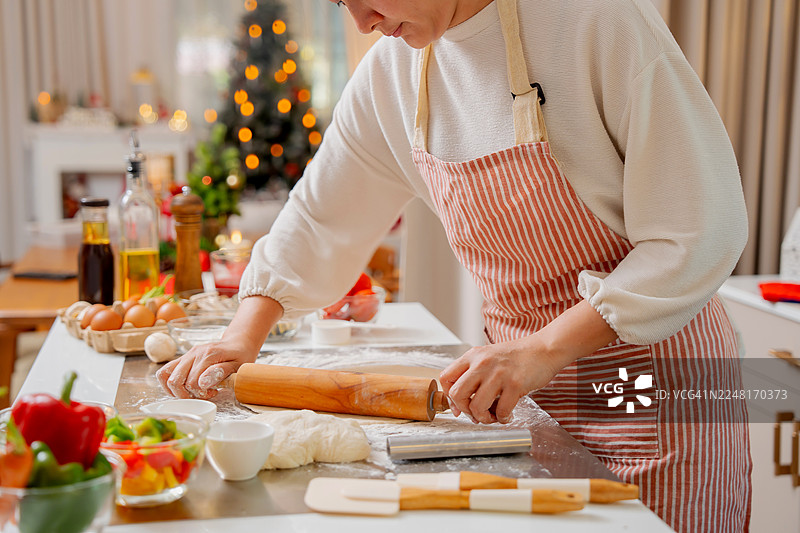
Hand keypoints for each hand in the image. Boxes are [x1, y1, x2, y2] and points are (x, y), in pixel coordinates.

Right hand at [156, 338, 255, 398]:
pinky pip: (165, 371)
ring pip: (165, 375)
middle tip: (202, 395)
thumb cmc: (240, 356)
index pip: (192, 382)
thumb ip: (221, 372)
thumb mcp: (239, 365)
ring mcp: (186, 355)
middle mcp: (194, 353)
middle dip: (186, 395)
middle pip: (175, 380)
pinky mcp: (183, 358)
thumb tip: (202, 383)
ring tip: (191, 392)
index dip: (200, 394)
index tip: (213, 393)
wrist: (237, 343)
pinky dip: (169, 383)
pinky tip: (185, 387)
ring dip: (174, 390)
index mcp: (208, 355)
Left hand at [439, 336, 562, 423]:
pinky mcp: (515, 384)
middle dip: (464, 410)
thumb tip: (461, 404)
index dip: (449, 397)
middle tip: (476, 413)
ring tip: (493, 416)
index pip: (446, 378)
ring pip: (477, 406)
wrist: (543, 349)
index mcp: (472, 356)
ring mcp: (498, 373)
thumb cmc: (516, 357)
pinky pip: (501, 411)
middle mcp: (482, 363)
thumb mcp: (488, 357)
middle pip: (457, 394)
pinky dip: (502, 418)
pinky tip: (507, 415)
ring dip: (484, 418)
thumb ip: (473, 374)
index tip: (459, 406)